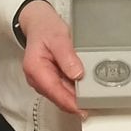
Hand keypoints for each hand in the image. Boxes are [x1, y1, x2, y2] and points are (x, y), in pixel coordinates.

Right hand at [15, 0, 82, 116]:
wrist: (39, 22)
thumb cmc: (45, 28)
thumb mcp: (58, 37)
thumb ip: (67, 56)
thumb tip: (76, 74)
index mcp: (35, 69)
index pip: (54, 91)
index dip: (70, 103)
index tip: (84, 108)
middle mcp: (37, 78)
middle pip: (58, 97)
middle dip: (75, 101)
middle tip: (94, 102)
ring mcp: (43, 80)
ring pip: (61, 95)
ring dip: (75, 96)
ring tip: (92, 94)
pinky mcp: (50, 79)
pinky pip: (63, 88)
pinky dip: (73, 89)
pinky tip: (84, 86)